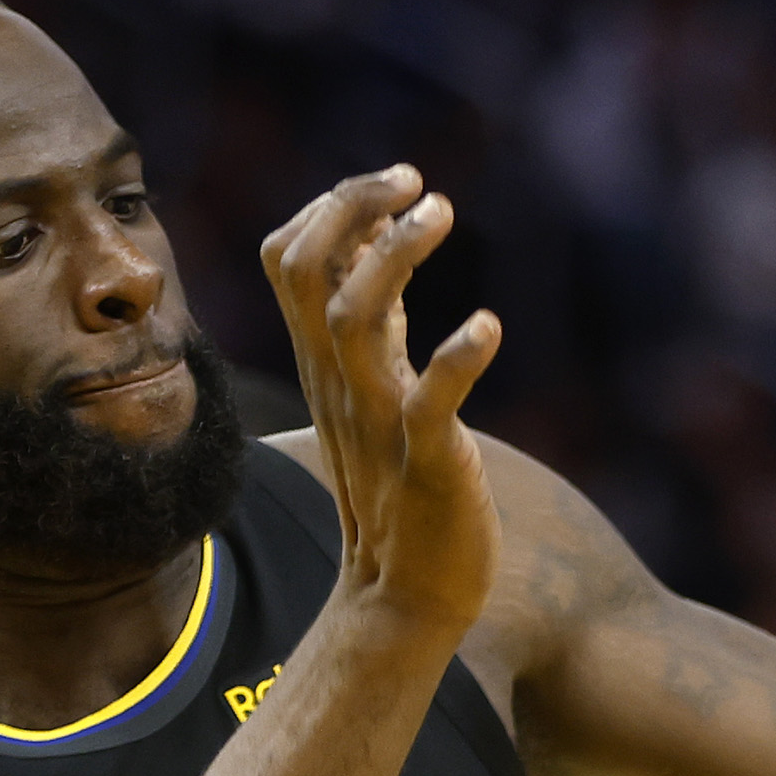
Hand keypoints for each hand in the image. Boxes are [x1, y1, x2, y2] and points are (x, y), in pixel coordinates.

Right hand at [260, 165, 501, 638]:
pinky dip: (457, 359)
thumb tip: (378, 245)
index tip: (391, 182)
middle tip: (415, 179)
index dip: (331, 206)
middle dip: (352, 208)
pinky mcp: (426, 464)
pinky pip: (428, 403)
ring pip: (353, 321)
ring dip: (396, 258)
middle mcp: (338, 384)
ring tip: (442, 211)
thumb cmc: (403, 486)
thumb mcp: (379, 389)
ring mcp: (377, 423)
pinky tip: (488, 327)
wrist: (406, 596)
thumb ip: (378, 322)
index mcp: (324, 364)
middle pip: (305, 272)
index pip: (287, 259)